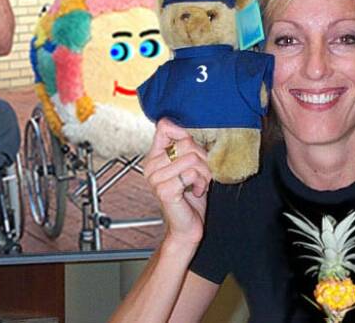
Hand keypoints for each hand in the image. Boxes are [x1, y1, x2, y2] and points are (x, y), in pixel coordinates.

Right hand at [143, 119, 211, 247]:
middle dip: (204, 158)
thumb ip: (187, 148)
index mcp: (154, 157)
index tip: (194, 146)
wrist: (187, 227)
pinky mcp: (164, 190)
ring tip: (200, 183)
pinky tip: (196, 191)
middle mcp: (151, 166)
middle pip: (186, 142)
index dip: (184, 131)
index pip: (164, 127)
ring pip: (192, 158)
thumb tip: (197, 129)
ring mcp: (155, 179)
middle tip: (203, 173)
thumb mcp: (189, 167)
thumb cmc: (190, 197)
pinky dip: (201, 182)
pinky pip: (191, 173)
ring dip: (204, 172)